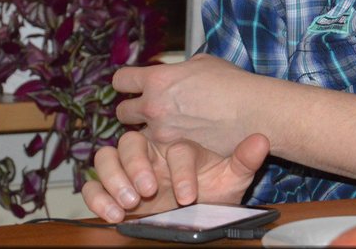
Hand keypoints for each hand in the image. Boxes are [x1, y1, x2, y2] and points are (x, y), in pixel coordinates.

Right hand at [81, 130, 269, 222]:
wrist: (200, 209)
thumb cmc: (216, 187)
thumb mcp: (234, 175)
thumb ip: (245, 159)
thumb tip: (262, 140)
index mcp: (179, 143)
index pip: (174, 148)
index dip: (180, 171)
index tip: (189, 195)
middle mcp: (151, 151)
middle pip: (130, 142)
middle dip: (136, 166)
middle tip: (150, 190)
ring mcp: (129, 169)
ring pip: (106, 157)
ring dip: (113, 178)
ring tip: (130, 203)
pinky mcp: (112, 188)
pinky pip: (92, 185)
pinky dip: (97, 196)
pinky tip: (113, 214)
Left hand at [113, 54, 253, 154]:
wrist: (252, 112)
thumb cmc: (232, 84)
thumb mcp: (203, 63)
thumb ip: (180, 70)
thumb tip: (176, 74)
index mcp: (158, 79)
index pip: (121, 80)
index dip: (127, 82)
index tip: (134, 85)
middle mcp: (153, 106)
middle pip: (122, 112)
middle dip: (133, 111)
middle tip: (149, 110)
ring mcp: (162, 132)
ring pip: (138, 136)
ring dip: (148, 132)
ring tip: (166, 129)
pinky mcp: (174, 153)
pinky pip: (158, 151)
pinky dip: (166, 147)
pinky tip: (180, 141)